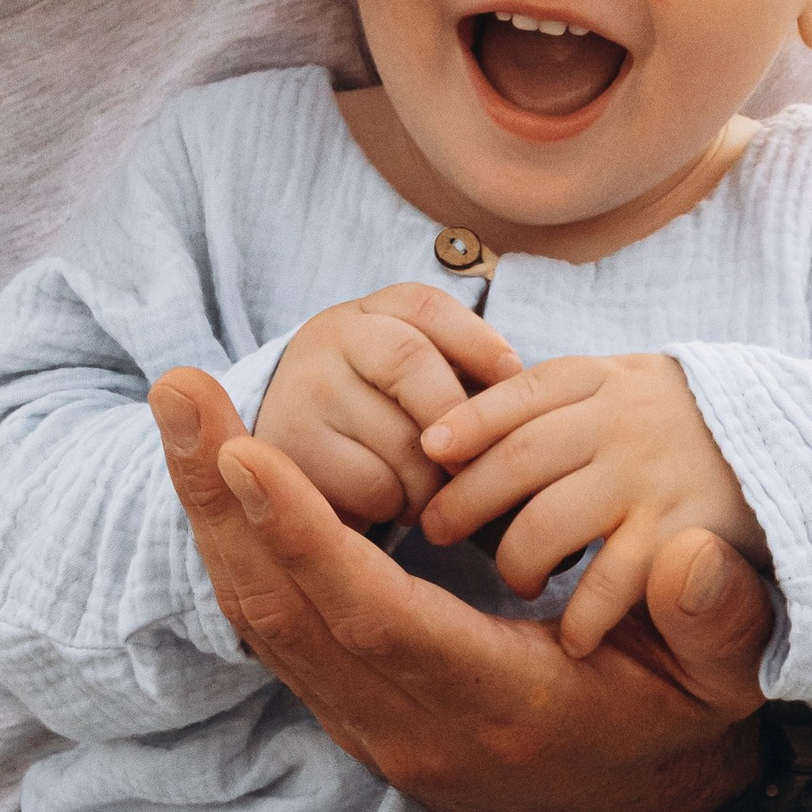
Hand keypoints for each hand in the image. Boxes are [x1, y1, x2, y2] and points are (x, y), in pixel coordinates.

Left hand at [151, 366, 772, 811]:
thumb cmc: (674, 724)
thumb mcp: (722, 679)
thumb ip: (716, 617)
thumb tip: (693, 554)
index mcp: (499, 703)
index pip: (377, 617)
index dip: (303, 534)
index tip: (244, 452)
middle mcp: (413, 723)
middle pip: (283, 611)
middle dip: (217, 499)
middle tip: (175, 391)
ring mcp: (370, 725)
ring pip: (261, 621)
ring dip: (209, 514)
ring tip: (179, 408)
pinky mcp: (352, 711)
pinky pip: (274, 628)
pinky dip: (235, 545)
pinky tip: (210, 472)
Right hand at [253, 283, 519, 524]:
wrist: (285, 458)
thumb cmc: (375, 418)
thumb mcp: (407, 379)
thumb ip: (459, 376)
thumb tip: (526, 404)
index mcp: (367, 313)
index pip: (426, 307)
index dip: (479, 342)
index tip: (515, 380)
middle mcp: (329, 339)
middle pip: (412, 362)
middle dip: (459, 419)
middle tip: (483, 460)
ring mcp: (305, 390)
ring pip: (400, 435)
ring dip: (437, 477)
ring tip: (439, 490)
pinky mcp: (294, 449)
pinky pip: (374, 483)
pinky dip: (401, 504)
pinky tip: (398, 504)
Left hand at [420, 352, 766, 656]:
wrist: (806, 451)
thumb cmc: (688, 430)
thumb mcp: (630, 391)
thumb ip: (559, 403)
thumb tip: (453, 431)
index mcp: (607, 380)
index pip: (518, 393)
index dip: (467, 421)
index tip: (428, 447)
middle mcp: (625, 422)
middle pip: (518, 457)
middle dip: (465, 499)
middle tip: (437, 530)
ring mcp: (653, 477)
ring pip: (549, 520)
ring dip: (517, 558)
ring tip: (518, 580)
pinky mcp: (685, 532)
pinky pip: (614, 579)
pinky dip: (584, 611)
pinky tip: (572, 636)